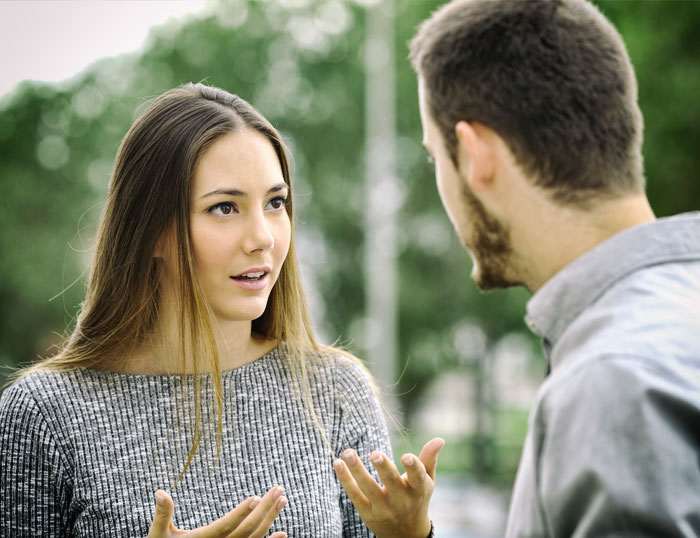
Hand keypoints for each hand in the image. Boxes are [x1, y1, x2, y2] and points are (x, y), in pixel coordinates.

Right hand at [147, 485, 287, 537]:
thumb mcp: (158, 535)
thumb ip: (162, 514)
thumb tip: (160, 491)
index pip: (225, 526)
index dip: (240, 513)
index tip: (256, 497)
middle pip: (247, 530)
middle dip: (264, 509)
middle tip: (278, 489)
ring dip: (270, 519)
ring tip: (282, 499)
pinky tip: (282, 533)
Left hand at [333, 437, 443, 537]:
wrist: (405, 533)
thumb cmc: (416, 497)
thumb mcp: (426, 481)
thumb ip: (429, 459)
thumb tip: (439, 439)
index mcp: (418, 490)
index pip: (417, 479)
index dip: (413, 468)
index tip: (407, 456)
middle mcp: (401, 500)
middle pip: (391, 483)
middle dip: (383, 468)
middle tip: (374, 453)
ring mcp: (383, 507)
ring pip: (369, 488)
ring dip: (357, 470)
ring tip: (348, 452)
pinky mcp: (367, 512)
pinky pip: (354, 494)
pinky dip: (345, 479)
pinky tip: (337, 462)